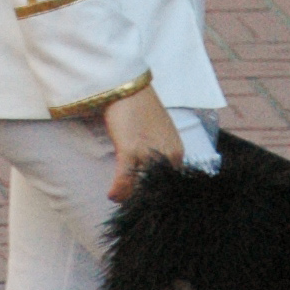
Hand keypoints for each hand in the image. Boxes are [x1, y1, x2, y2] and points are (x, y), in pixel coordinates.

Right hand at [104, 82, 184, 203]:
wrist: (128, 88)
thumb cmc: (142, 108)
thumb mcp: (161, 134)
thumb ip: (161, 154)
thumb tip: (152, 173)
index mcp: (177, 152)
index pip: (170, 184)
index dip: (157, 194)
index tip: (146, 198)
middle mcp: (167, 155)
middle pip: (157, 189)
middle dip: (143, 198)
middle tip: (131, 201)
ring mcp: (149, 153)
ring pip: (140, 187)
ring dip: (129, 195)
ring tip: (120, 197)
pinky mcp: (130, 150)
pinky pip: (124, 180)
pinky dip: (118, 190)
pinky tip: (112, 195)